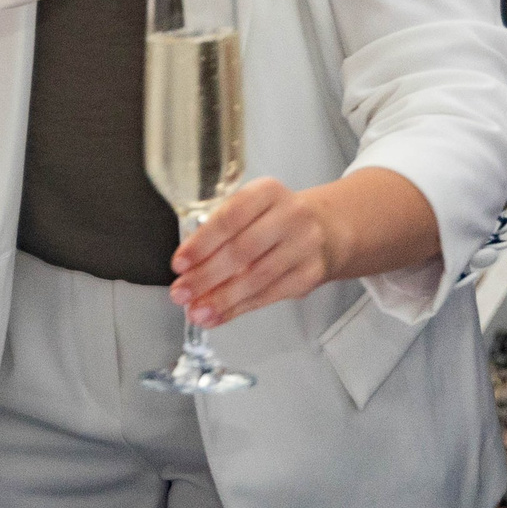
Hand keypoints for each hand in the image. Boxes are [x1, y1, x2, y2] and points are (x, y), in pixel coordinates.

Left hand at [168, 178, 336, 327]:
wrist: (327, 228)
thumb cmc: (274, 219)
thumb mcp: (250, 208)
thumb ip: (220, 230)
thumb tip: (187, 268)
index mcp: (268, 192)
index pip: (230, 218)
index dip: (202, 244)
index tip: (179, 264)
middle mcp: (291, 215)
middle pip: (242, 251)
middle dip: (206, 276)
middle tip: (180, 293)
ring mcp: (305, 245)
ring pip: (257, 278)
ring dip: (221, 299)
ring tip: (196, 311)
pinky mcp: (310, 274)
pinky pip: (270, 295)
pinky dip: (239, 308)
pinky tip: (218, 315)